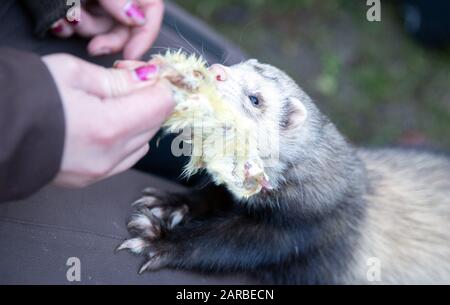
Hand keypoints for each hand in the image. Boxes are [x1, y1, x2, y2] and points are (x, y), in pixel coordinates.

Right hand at [43, 54, 173, 187]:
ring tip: (113, 102)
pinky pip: (126, 158)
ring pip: (143, 142)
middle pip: (155, 124)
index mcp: (108, 126)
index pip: (161, 105)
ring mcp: (101, 172)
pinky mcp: (92, 179)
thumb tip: (147, 79)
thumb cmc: (24, 98)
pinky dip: (127, 139)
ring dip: (139, 120)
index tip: (147, 73)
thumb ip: (118, 80)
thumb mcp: (72, 73)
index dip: (159, 84)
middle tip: (127, 80)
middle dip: (149, 99)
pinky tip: (108, 122)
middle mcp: (110, 156)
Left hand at [51, 0, 163, 59]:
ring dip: (84, 29)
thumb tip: (138, 18)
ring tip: (68, 18)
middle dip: (108, 39)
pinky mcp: (78, 6)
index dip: (144, 35)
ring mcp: (97, 0)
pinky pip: (80, 26)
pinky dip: (69, 27)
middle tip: (94, 48)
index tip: (131, 55)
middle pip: (126, 26)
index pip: (151, 11)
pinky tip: (60, 21)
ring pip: (102, 28)